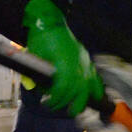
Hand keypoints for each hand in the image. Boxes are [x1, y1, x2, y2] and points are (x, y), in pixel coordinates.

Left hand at [22, 0, 103, 115]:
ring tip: (74, 109)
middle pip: (77, 91)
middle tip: (56, 107)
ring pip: (89, 87)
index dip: (55, 99)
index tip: (46, 102)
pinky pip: (95, 77)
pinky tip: (94, 97)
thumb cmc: (41, 38)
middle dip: (66, 103)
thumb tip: (36, 88)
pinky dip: (96, 88)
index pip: (64, 88)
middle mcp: (78, 65)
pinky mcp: (86, 59)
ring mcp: (84, 62)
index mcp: (66, 64)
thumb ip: (36, 75)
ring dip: (82, 100)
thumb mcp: (35, 57)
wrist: (50, 21)